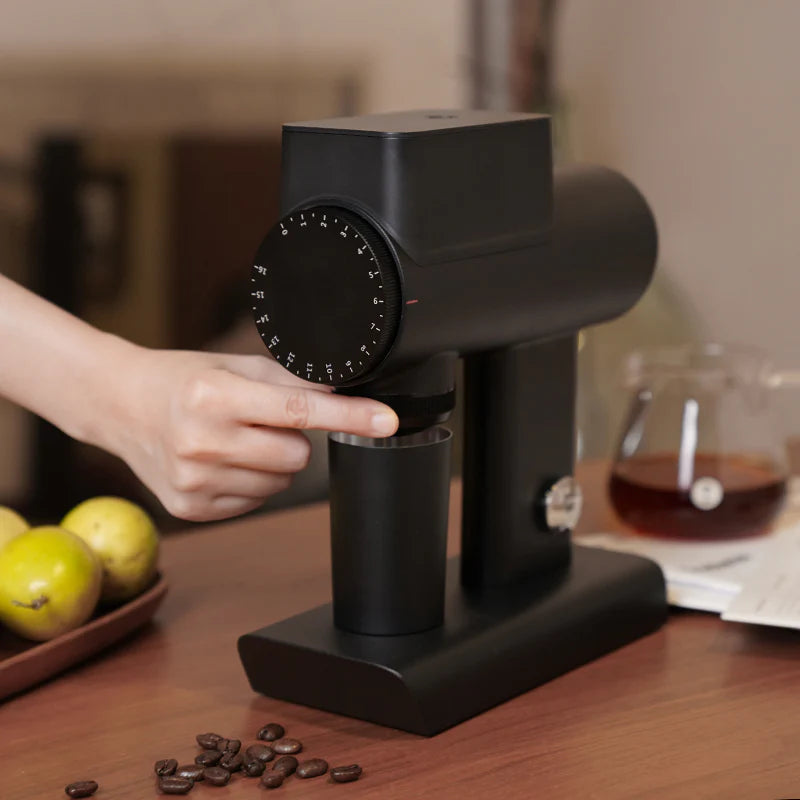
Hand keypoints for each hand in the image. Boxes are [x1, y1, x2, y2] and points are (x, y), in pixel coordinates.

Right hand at [96, 348, 398, 520]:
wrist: (121, 406)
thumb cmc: (184, 379)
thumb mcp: (234, 365)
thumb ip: (289, 381)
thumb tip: (341, 392)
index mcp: (213, 397)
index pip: (299, 410)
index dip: (349, 415)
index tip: (386, 421)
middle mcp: (201, 442)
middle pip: (296, 455)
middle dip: (291, 438)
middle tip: (258, 420)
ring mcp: (193, 481)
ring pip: (280, 482)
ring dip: (271, 461)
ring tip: (234, 438)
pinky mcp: (191, 507)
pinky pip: (255, 500)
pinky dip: (249, 480)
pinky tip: (220, 460)